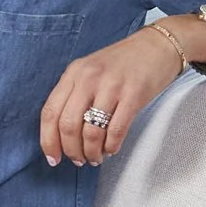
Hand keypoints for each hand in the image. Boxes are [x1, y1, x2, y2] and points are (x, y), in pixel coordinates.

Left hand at [40, 28, 183, 168]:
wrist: (157, 46)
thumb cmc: (123, 63)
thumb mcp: (90, 70)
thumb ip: (74, 95)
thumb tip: (63, 135)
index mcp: (73, 73)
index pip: (50, 112)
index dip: (48, 141)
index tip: (53, 158)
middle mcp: (88, 78)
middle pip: (68, 125)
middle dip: (71, 150)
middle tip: (79, 160)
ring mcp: (111, 86)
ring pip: (91, 132)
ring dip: (92, 152)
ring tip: (96, 157)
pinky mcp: (133, 95)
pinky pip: (116, 131)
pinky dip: (111, 146)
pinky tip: (112, 148)